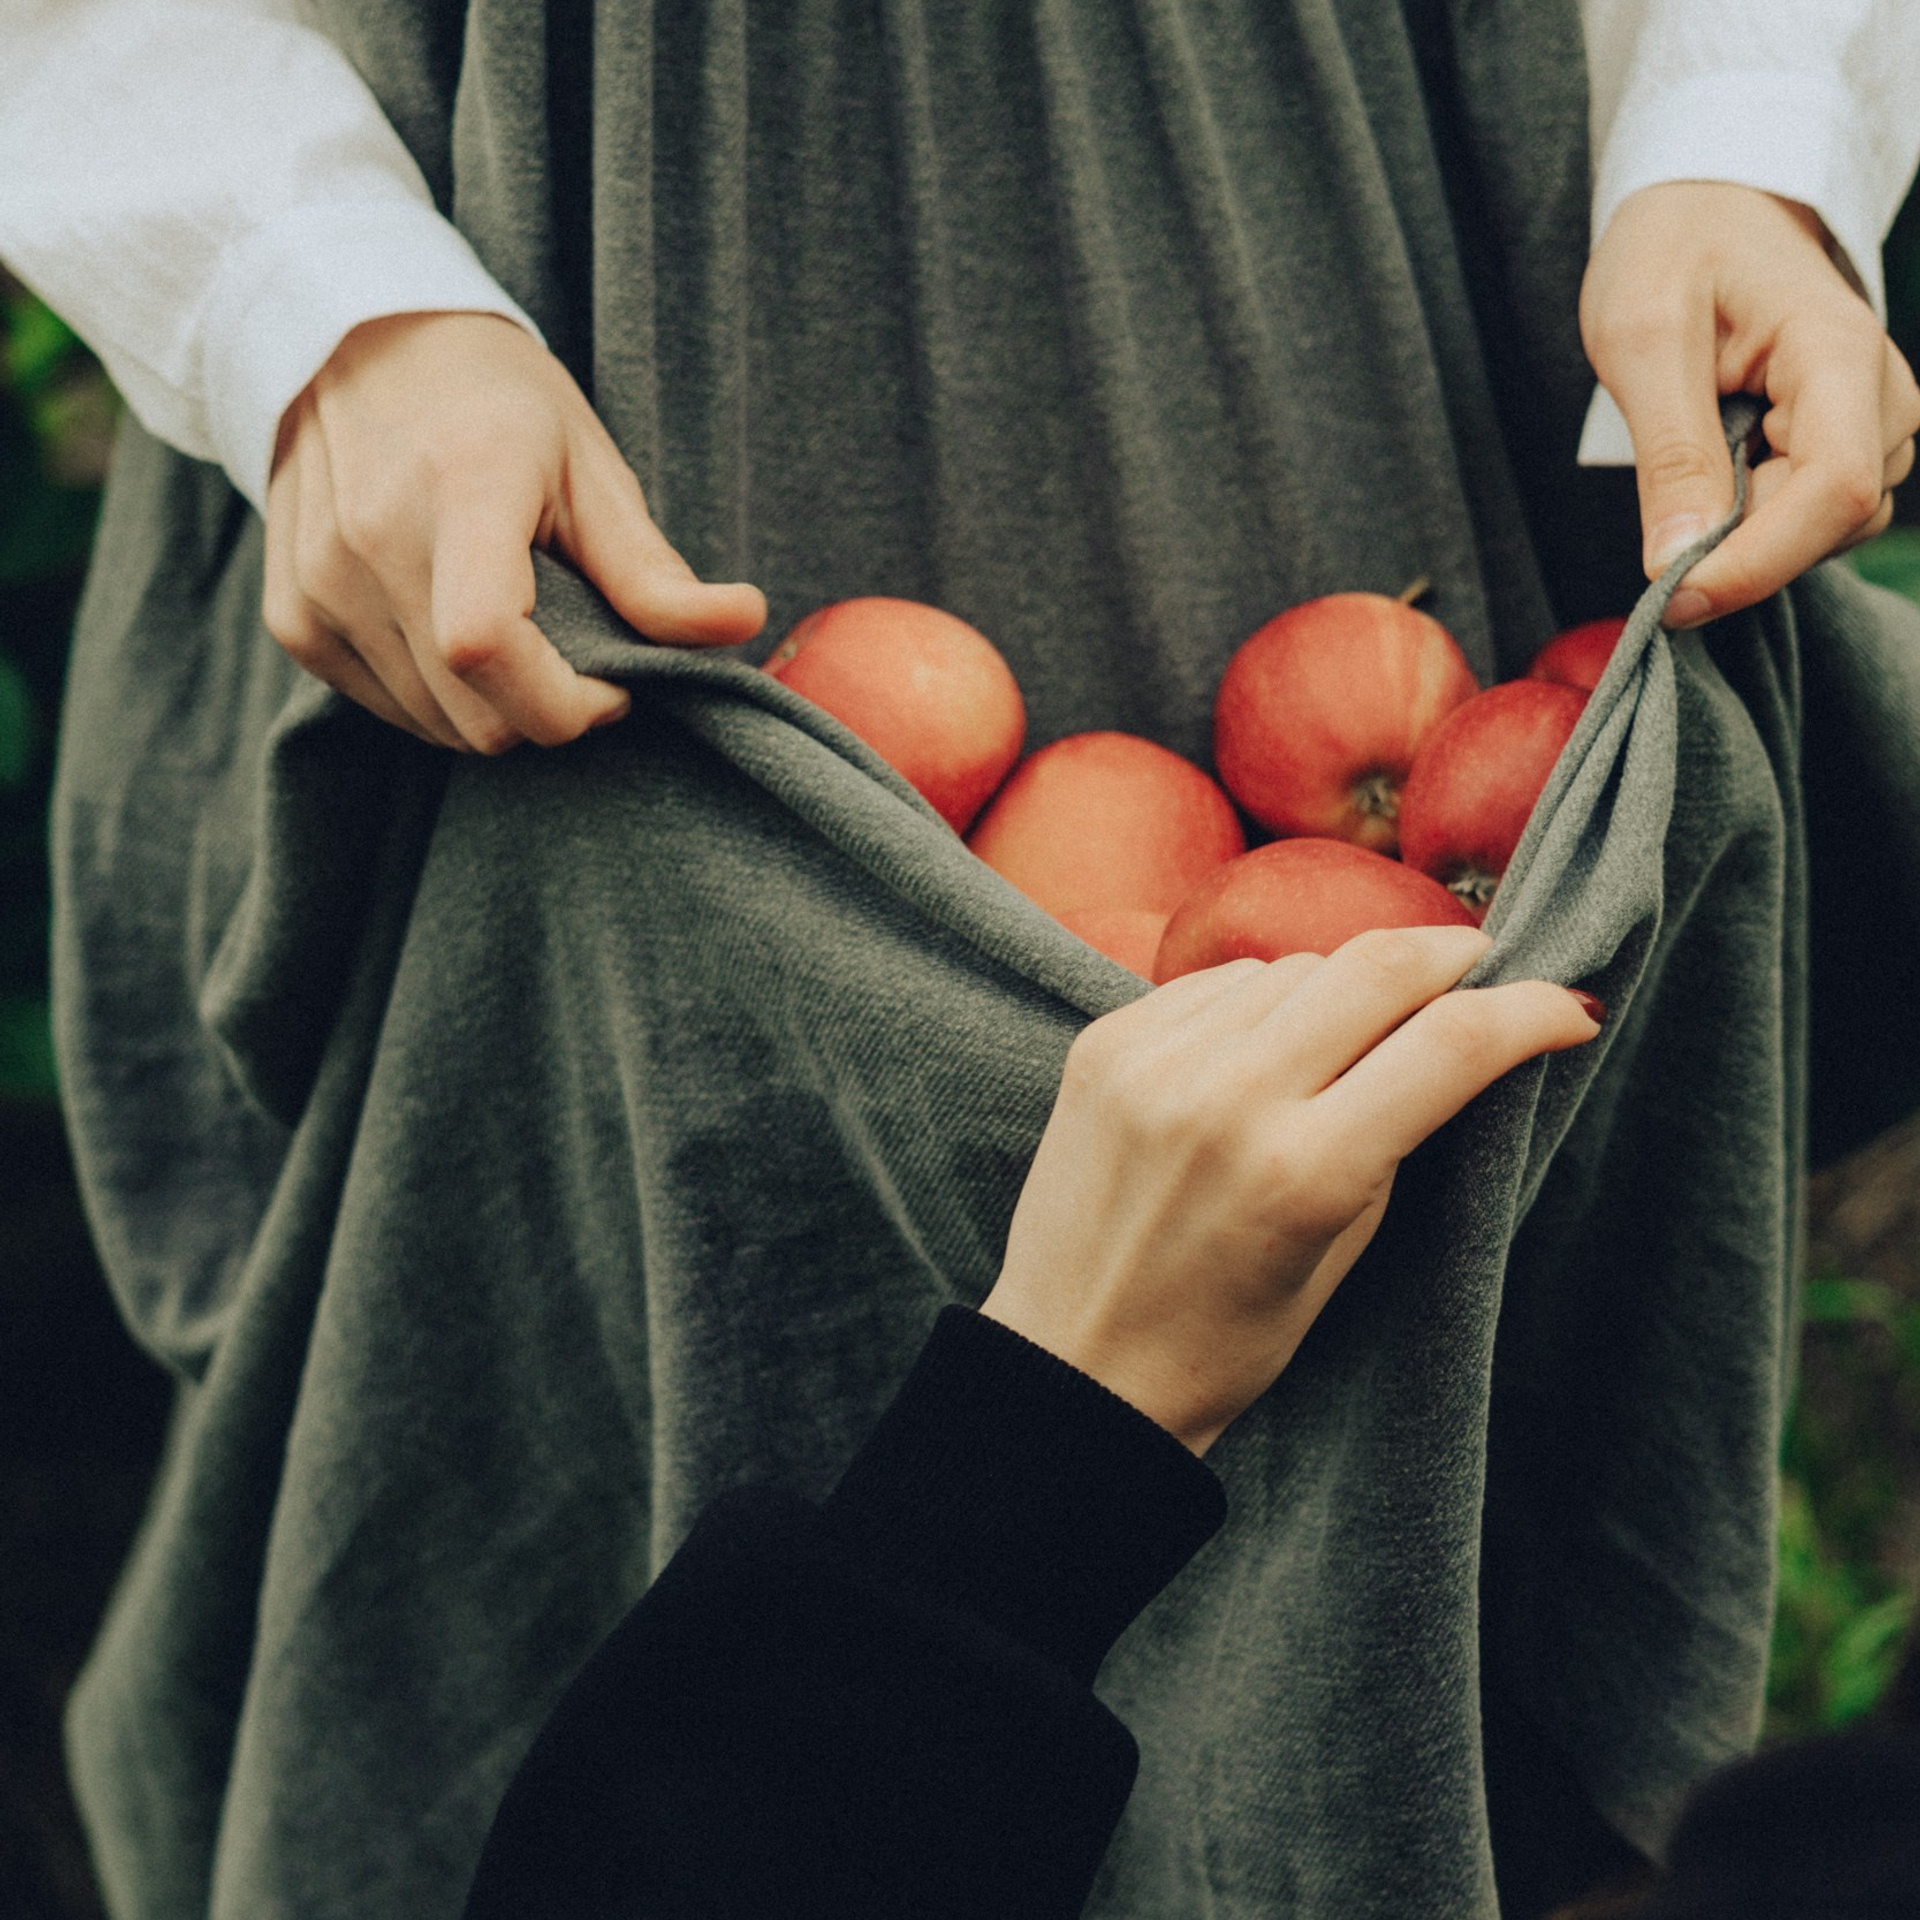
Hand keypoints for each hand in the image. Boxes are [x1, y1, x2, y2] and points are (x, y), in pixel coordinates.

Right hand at [263, 311, 767, 751]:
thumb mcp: (588, 465)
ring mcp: (318, 584)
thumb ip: (652, 568)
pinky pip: (384, 707)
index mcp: (458, 492)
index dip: (567, 702)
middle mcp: (370, 542)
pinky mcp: (291, 616)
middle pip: (473, 714)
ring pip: (433, 725)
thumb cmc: (490, 402)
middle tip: (577, 652)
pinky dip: (437, 699)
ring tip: (516, 631)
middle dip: (547, 710)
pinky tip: (455, 630)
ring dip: (494, 708)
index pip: (487, 650)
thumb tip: (744, 622)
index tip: (615, 682)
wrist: (349, 345)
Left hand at [980, 927, 1600, 1453]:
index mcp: (1303, 1172)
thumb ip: (1399, 1134)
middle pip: (1377, 967)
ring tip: (1357, 1031)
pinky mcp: (1105, 1043)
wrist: (1074, 1363)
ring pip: (1295, 965)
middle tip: (1482, 970)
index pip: (1451, 1045)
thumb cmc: (1227, 1337)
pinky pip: (1218, 982)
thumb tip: (1460, 1031)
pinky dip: (1262, 1000)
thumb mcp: (1345, 1250)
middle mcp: (1225, 1099)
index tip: (1568, 1010)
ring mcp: (1155, 1062)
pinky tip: (1267, 1044)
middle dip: (1452, 957)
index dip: (1531, 1012)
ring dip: (1348, 983)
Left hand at [1580, 182, 1919, 627]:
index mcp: (1837, 350)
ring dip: (1748, 537)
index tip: (1674, 595)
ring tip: (1688, 473)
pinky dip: (1756, 525)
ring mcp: (1873, 420)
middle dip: (1743, 552)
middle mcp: (1880, 391)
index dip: (1759, 561)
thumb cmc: (1670, 251)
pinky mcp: (1849, 441)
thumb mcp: (1641, 336)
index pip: (1835, 488)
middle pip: (1834, 521)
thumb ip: (1670, 450)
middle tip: (1657, 531)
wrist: (1703, 206)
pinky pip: (1813, 519)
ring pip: (1827, 531)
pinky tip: (1713, 481)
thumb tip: (1680, 558)